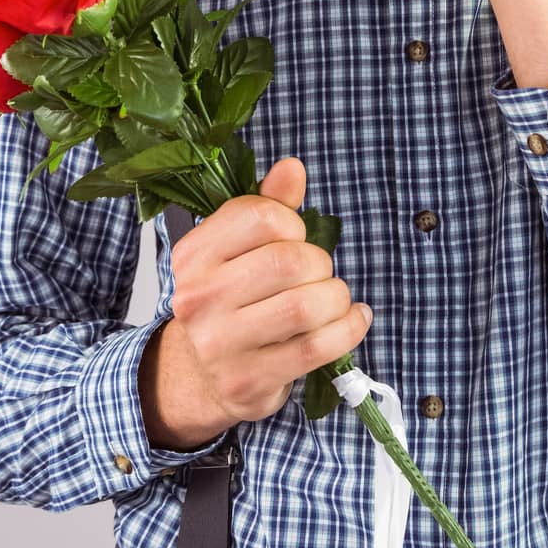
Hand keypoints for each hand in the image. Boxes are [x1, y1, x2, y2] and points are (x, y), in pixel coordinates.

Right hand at [166, 157, 371, 429]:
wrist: (199, 375)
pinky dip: (348, 329)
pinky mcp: (249, 380)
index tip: (294, 238)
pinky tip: (353, 319)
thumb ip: (267, 205)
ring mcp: (220, 343)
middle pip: (288, 261)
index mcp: (194, 254)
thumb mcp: (239, 248)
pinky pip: (316, 348)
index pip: (261, 217)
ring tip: (334, 299)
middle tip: (318, 274)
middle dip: (319, 264)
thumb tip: (292, 167)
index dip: (293, 224)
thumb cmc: (230, 300)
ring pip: (304, 306)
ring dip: (335, 298)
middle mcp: (199, 297)